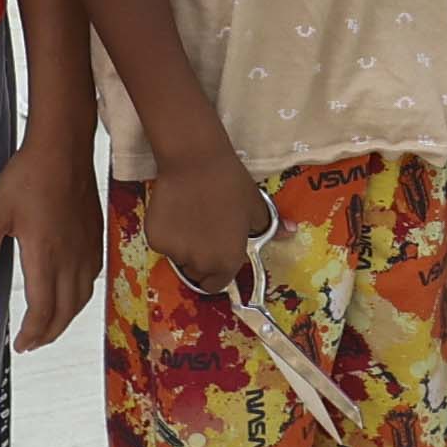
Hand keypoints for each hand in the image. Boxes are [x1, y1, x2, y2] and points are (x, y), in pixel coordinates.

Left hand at [0, 132, 97, 349]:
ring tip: (50, 325)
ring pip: (82, 298)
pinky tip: (70, 291)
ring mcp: (86, 249)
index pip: (43, 311)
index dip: (32, 334)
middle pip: (65, 312)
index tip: (20, 344)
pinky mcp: (95, 236)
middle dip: (48, 334)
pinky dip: (80, 296)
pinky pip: (92, 278)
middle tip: (32, 343)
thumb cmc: (28, 177)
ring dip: (65, 318)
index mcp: (45, 258)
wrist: (63, 148)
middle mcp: (71, 259)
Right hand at [140, 151, 270, 297]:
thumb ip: (271, 227)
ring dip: (183, 245)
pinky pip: (162, 243)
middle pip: (196, 273)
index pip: (217, 284)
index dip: (217, 272)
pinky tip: (175, 211)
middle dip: (199, 259)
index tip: (216, 254)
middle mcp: (201, 264)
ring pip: (178, 257)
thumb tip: (291, 232)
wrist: (196, 161)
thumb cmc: (230, 184)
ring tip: (190, 216)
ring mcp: (175, 253)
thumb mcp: (256, 207)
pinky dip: (166, 233)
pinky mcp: (155, 240)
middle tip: (204, 232)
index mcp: (228, 261)